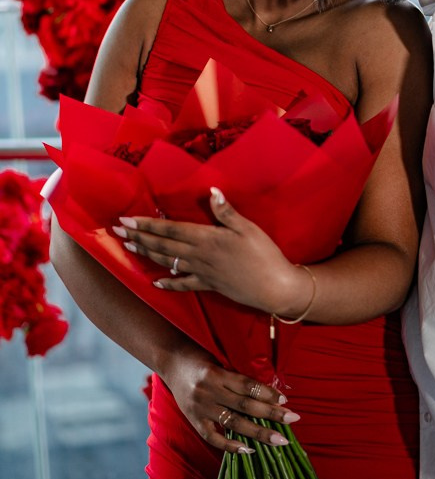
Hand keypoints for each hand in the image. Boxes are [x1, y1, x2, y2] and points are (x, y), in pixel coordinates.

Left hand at [111, 188, 307, 314]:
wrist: (273, 286)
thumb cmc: (263, 254)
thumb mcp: (248, 228)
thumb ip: (226, 212)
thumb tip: (211, 192)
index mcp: (207, 238)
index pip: (170, 230)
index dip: (147, 225)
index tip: (127, 220)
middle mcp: (199, 255)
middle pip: (163, 245)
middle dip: (139, 237)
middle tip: (117, 231)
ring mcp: (202, 272)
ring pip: (168, 262)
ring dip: (147, 254)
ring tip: (129, 248)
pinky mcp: (209, 285)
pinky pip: (183, 284)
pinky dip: (168, 283)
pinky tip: (155, 282)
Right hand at [164, 344, 299, 453]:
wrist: (171, 361)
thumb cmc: (201, 357)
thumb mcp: (220, 361)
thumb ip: (238, 377)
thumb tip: (268, 394)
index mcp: (217, 373)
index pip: (248, 386)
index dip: (268, 394)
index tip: (286, 401)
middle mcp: (209, 391)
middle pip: (246, 406)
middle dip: (271, 413)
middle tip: (293, 419)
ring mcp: (200, 407)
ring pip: (234, 423)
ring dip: (259, 432)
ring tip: (279, 439)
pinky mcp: (193, 420)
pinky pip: (213, 437)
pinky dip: (230, 445)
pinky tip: (248, 450)